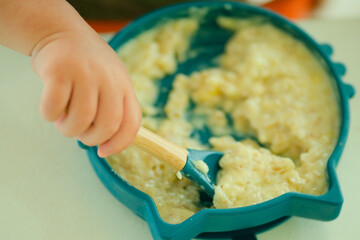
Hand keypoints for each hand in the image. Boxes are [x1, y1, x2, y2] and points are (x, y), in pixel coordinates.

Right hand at [31, 29, 140, 156]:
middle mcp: (108, 79)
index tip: (103, 152)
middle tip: (80, 134)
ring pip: (81, 120)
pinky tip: (51, 110)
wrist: (61, 31)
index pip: (132, 122)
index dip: (120, 144)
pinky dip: (50, 116)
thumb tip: (106, 145)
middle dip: (91, 139)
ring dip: (69, 129)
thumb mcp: (111, 80)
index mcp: (123, 85)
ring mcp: (85, 73)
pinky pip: (54, 108)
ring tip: (63, 121)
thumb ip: (113, 108)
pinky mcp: (59, 70)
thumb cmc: (86, 66)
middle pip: (108, 125)